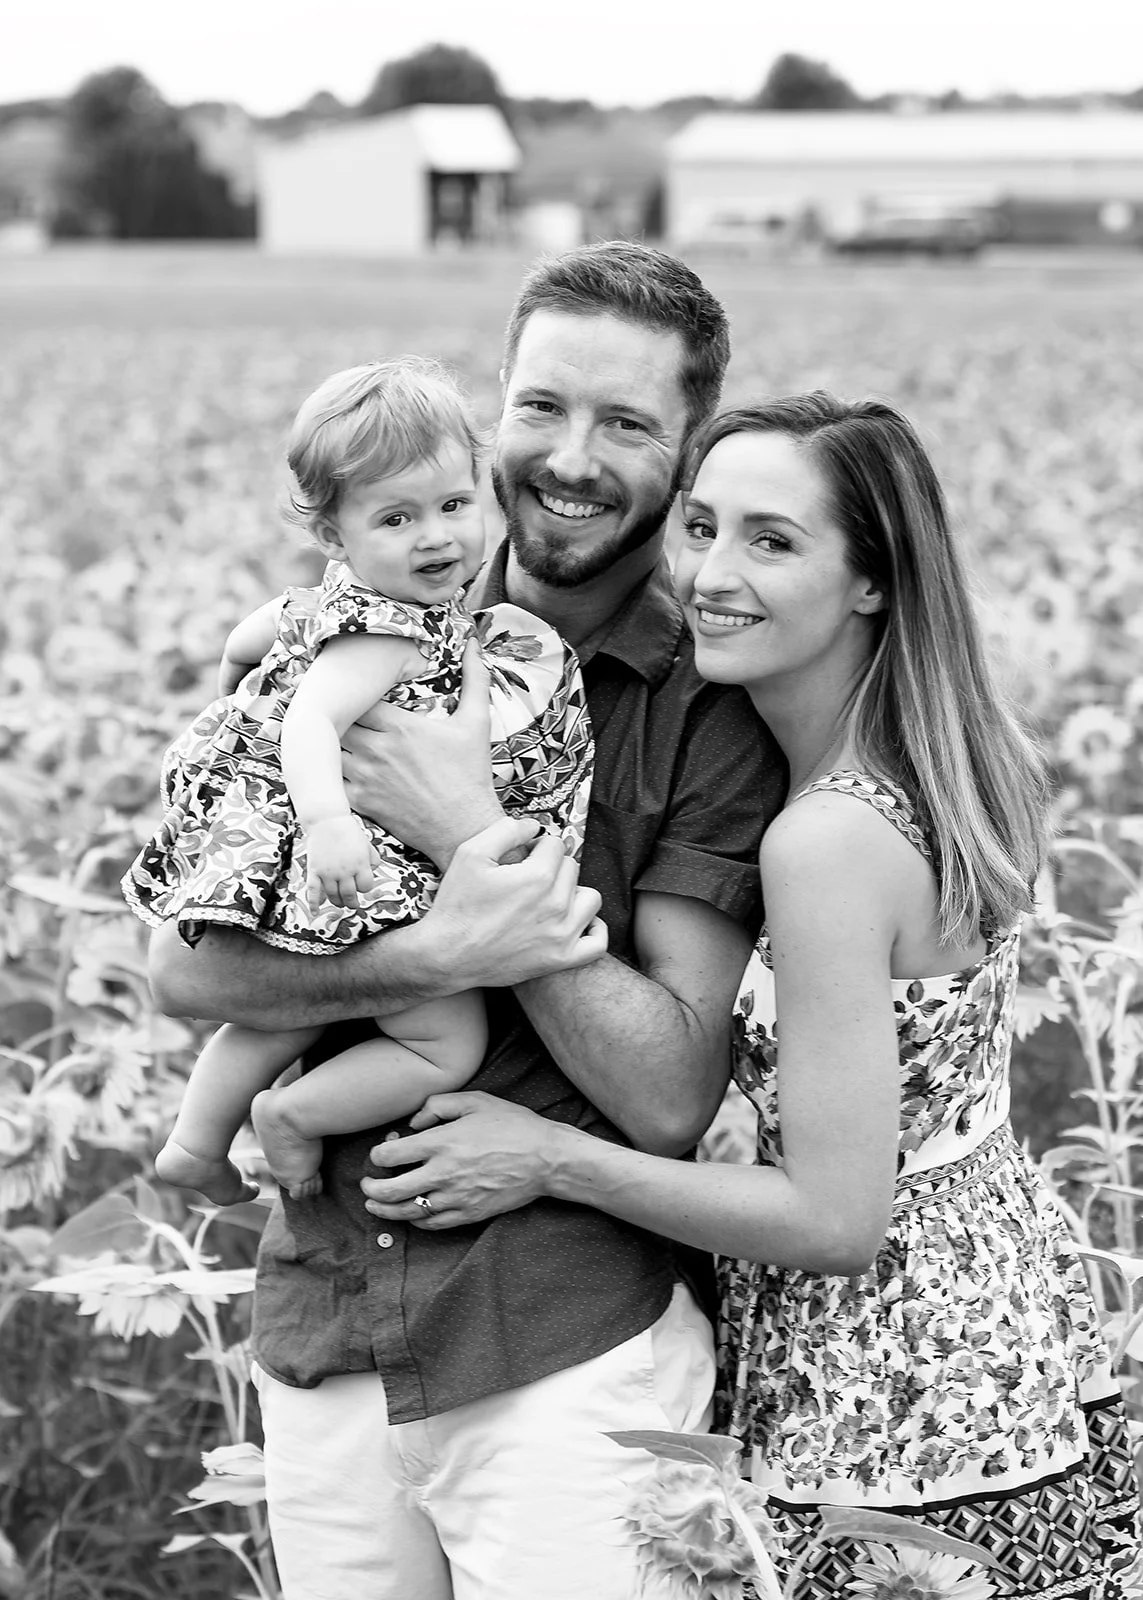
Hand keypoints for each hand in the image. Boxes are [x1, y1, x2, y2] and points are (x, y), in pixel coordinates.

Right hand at [304, 816, 374, 909]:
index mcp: (360, 864)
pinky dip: (314, 903)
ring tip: (340, 903)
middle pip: (350, 895)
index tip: (361, 886)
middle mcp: (345, 871)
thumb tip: (374, 871)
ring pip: (333, 896)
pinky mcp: (315, 871)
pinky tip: (316, 911)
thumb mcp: (366, 844)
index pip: (366, 887)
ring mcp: (328, 872)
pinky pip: (313, 891)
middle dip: (352, 902)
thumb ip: (373, 858)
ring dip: (337, 902)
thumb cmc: (348, 831)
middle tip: (353, 905)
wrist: (327, 820)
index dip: (364, 888)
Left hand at [342, 638, 501, 867]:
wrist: (465, 828)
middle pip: (336, 722)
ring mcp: (366, 777)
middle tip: (323, 705)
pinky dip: (324, 773)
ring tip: (318, 733)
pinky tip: (324, 766)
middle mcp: (378, 749)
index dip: (347, 691)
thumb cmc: (471, 775)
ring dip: (325, 742)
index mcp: (400, 726)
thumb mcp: (477, 722)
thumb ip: (474, 679)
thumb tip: (475, 644)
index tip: (345, 687)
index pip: (357, 698)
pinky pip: (329, 783)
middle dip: (331, 714)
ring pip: (328, 750)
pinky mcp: (361, 803)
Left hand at [360, 1092, 564, 1227]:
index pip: (390, 1155)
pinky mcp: (468, 1215)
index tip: (381, 1152)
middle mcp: (443, 1173)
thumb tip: (413, 1123)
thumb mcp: (476, 1100)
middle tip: (366, 1186)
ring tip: (375, 1206)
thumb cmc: (513, 1125)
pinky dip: (415, 1221)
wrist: (547, 1159)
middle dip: (370, 1190)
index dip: (377, 1155)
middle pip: (390, 1191)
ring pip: (406, 1212)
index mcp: (442, 1143)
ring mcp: (455, 1198)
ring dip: (384, 1211)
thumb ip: (438, 1105)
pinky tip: (411, 1214)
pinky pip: (431, 1224)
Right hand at [424, 816, 606, 990]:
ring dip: (573, 893)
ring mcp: (562, 935)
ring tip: (549, 898)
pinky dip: (593, 929)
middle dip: (551, 867)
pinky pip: (597, 942)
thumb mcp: (470, 853)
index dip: (535, 847)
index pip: (554, 844)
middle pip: (571, 868)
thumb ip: (506, 830)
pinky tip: (576, 921)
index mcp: (538, 876)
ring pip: (590, 898)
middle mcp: (556, 905)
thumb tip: (534, 826)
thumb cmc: (456, 904)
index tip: (520, 858)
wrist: (446, 955)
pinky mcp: (561, 959)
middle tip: (526, 879)